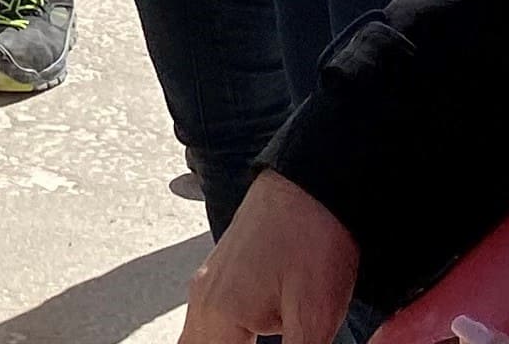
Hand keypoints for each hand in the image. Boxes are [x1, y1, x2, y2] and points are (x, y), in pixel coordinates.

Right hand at [180, 172, 359, 343]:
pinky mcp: (220, 275)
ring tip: (246, 342)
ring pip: (193, 339)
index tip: (262, 343)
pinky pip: (203, 323)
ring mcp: (207, 283)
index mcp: (220, 313)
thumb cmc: (314, 238)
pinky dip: (215, 342)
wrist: (313, 181)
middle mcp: (203, 298)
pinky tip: (242, 340)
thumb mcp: (315, 316)